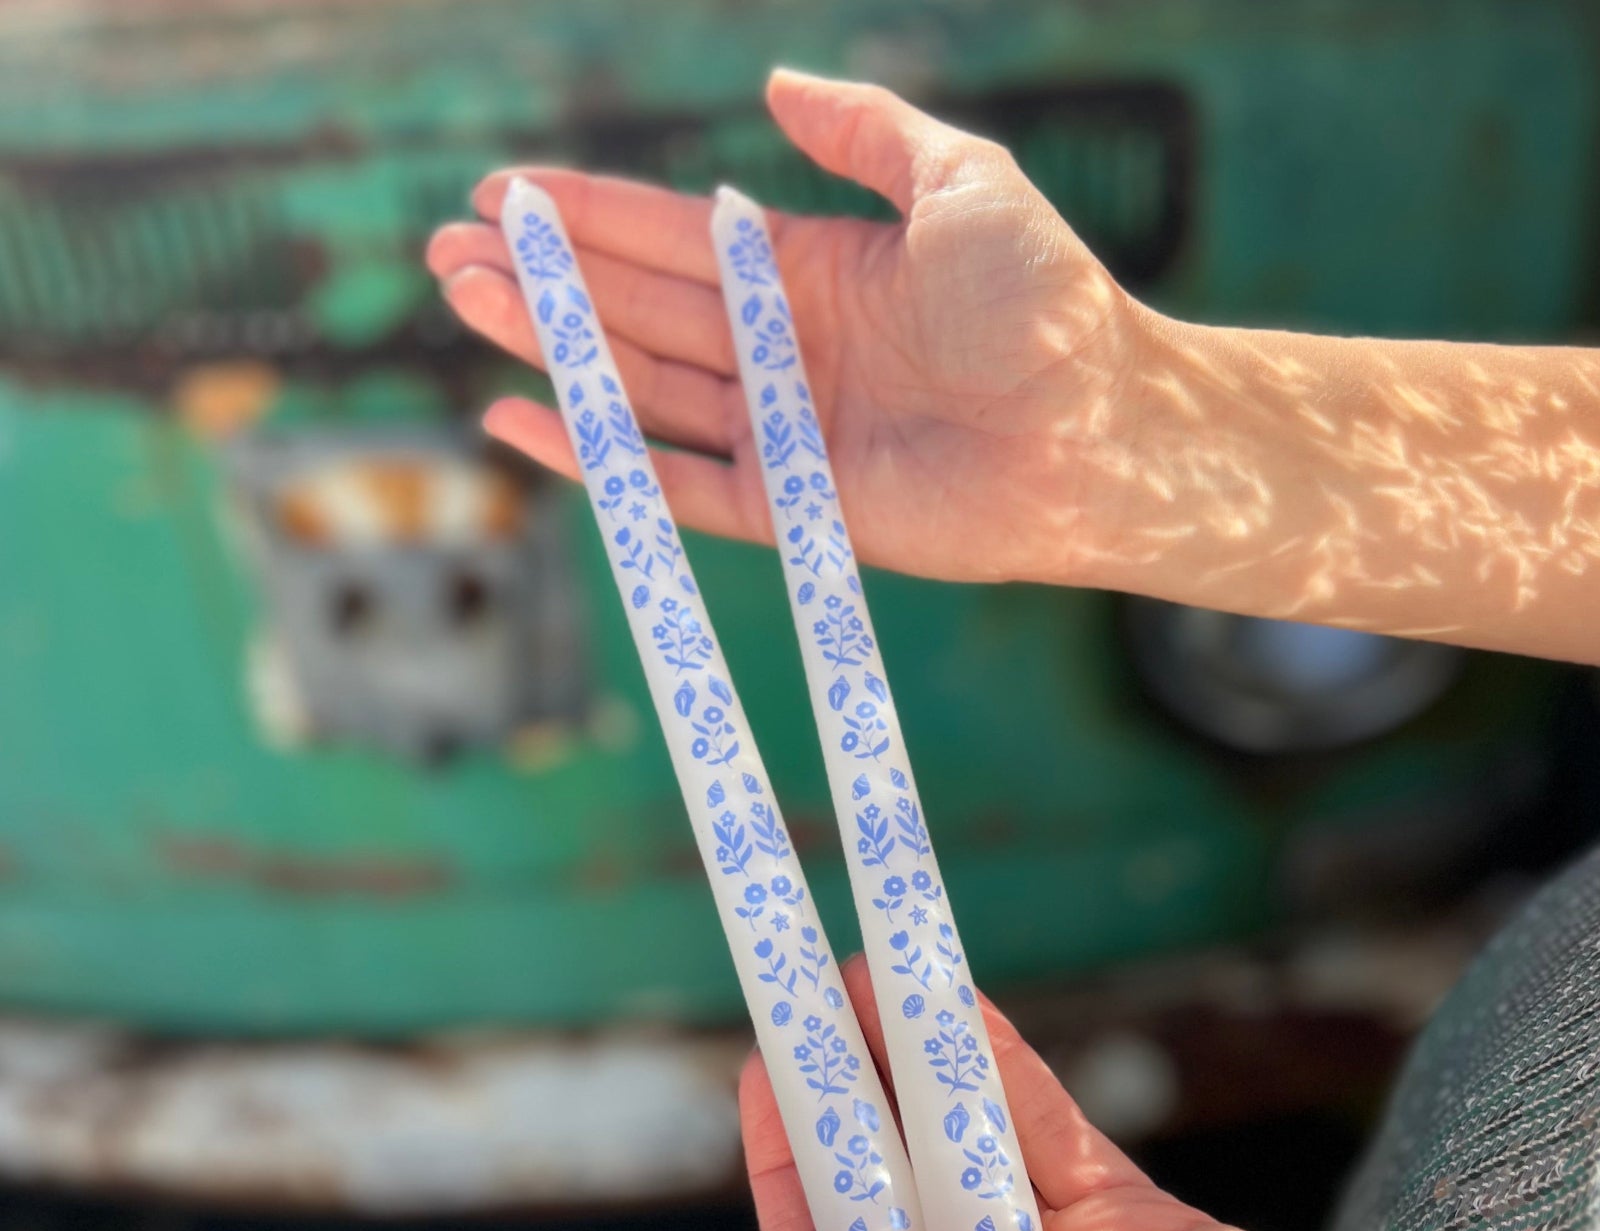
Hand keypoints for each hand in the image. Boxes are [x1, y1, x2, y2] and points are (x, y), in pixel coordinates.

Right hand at [426, 68, 1149, 585]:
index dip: (589, 215)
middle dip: (545, 280)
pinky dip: (600, 461)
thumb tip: (772, 85)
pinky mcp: (790, 512)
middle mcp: (784, 352)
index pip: (674, 237)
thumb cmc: (1046, 300)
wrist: (1100, 429)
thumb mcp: (960, 178)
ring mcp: (783, 435)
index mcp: (812, 271)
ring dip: (552, 351)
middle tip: (446, 254)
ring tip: (467, 306)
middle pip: (639, 310)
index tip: (505, 193)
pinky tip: (523, 420)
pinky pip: (674, 487)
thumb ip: (864, 130)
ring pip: (641, 388)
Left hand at [629, 955, 1524, 1230]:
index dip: (786, 1161)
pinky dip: (1008, 1071)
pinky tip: (961, 1004)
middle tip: (817, 989)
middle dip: (855, 1090)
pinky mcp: (1140, 1230)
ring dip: (923, 1062)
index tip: (765, 1067)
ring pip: (969, 1147)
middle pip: (893, 1184)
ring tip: (872, 968)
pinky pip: (1051, 1133)